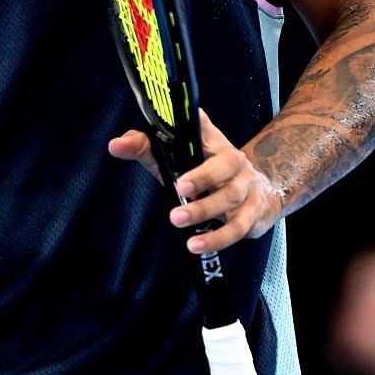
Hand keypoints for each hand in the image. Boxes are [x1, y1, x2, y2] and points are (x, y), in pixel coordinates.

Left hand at [107, 110, 287, 254]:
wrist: (258, 191)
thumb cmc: (207, 171)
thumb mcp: (176, 158)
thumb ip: (146, 148)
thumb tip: (116, 145)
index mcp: (215, 142)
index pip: (204, 130)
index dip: (192, 134)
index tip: (171, 140)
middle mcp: (236, 162)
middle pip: (226, 166)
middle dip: (203, 177)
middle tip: (178, 189)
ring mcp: (248, 188)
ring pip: (231, 198)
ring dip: (205, 211)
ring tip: (178, 221)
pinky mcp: (253, 214)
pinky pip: (238, 227)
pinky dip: (218, 238)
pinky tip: (197, 244)